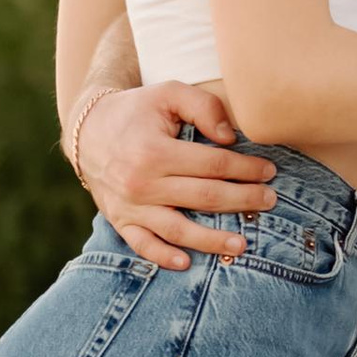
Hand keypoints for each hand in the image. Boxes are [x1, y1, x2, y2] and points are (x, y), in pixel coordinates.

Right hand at [78, 80, 275, 269]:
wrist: (87, 130)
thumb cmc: (136, 110)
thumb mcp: (168, 93)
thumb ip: (203, 107)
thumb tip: (229, 138)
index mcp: (154, 151)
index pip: (212, 164)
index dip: (245, 169)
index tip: (269, 171)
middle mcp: (141, 183)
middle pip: (203, 197)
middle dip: (242, 200)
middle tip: (270, 201)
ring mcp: (130, 206)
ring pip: (177, 229)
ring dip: (212, 240)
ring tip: (242, 245)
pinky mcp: (120, 220)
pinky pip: (142, 245)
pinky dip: (162, 257)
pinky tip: (186, 263)